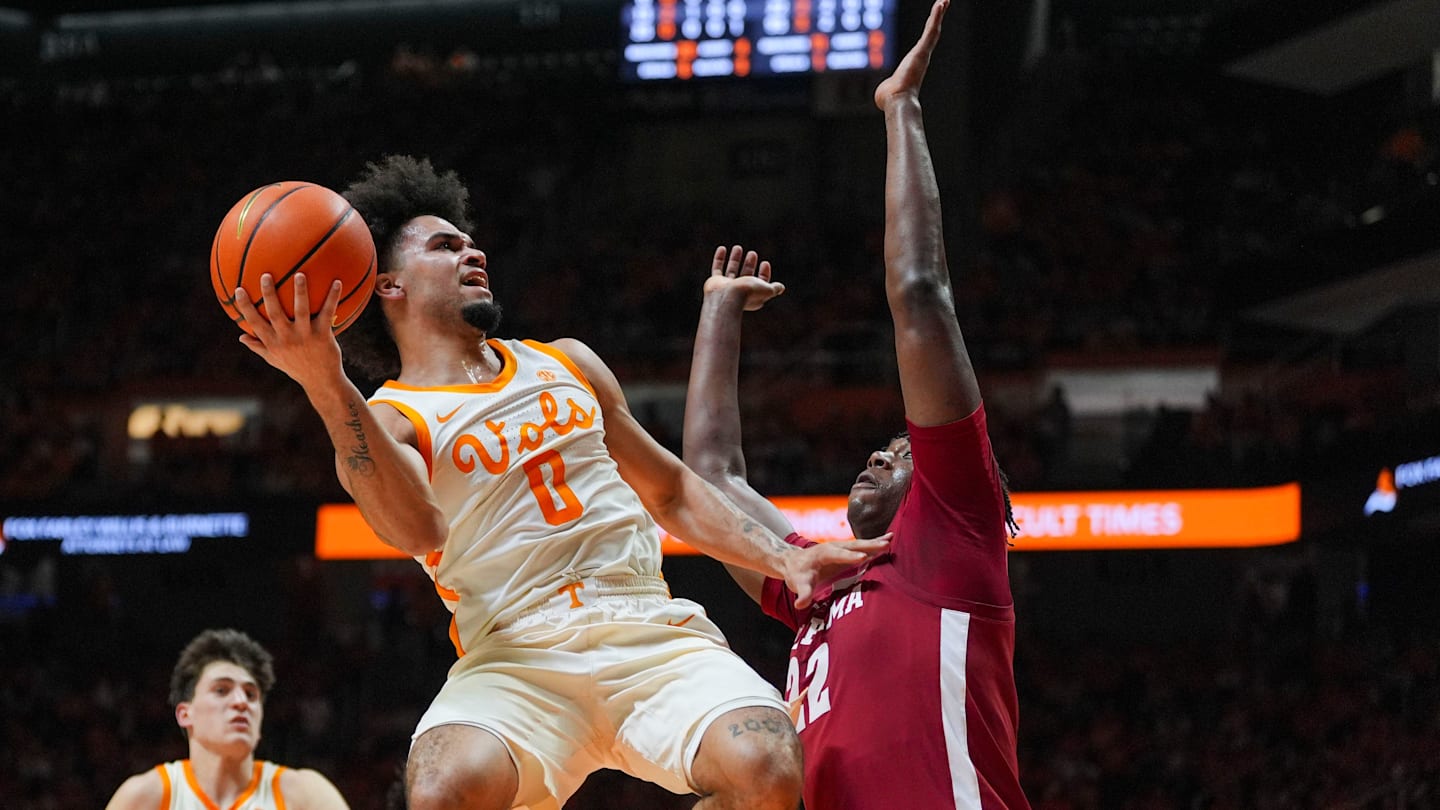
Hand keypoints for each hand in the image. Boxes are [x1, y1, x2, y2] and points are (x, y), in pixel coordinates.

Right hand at [234, 272, 344, 388]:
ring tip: (300, 274)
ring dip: (300, 291)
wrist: (321, 382)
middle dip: (269, 294)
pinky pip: (328, 313)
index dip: (245, 307)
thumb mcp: (275, 360)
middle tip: (265, 275)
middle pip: (275, 313)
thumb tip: (240, 337)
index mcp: (273, 343)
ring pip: (301, 310)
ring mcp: (305, 336)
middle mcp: (287, 339)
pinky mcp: (323, 335)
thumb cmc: (296, 368)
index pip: (254, 323)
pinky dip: (333, 297)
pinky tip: (337, 282)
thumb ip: (258, 347)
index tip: (238, 290)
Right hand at [702, 245, 784, 310]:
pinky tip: (722, 248)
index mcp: (753, 295)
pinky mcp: (715, 282)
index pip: (760, 283)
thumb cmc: (748, 293)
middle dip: (749, 264)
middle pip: (746, 275)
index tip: (765, 263)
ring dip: (735, 259)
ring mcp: (727, 287)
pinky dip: (719, 259)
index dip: (764, 273)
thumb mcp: (767, 290)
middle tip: (753, 253)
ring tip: (738, 247)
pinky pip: (717, 268)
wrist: (727, 297)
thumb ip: (774, 288)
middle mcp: (739, 292)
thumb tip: (781, 287)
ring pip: (731, 270)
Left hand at [782, 534, 891, 609]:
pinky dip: (874, 543)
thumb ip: (802, 594)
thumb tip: (800, 604)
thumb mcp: (798, 584)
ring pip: (859, 544)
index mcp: (823, 554)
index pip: (838, 555)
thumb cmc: (797, 573)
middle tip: (885, 544)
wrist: (793, 561)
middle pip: (853, 546)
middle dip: (868, 545)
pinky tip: (887, 541)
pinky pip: (861, 546)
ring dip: (875, 542)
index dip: (849, 557)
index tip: (863, 558)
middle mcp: (833, 547)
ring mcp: (840, 547)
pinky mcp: (845, 551)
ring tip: (891, 539)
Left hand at [874, 0, 946, 110]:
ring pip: (933, 29)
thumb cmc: (890, 98)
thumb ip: (887, 88)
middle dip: (936, 18)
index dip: (927, 32)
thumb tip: (884, 94)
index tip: (933, 23)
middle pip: (931, 34)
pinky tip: (941, 3)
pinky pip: (931, 29)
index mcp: (913, 64)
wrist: (897, 100)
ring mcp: (923, 53)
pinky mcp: (923, 50)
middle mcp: (921, 57)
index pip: (922, 44)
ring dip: (938, 14)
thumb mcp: (887, 90)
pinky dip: (936, 16)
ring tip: (944, 0)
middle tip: (943, 4)